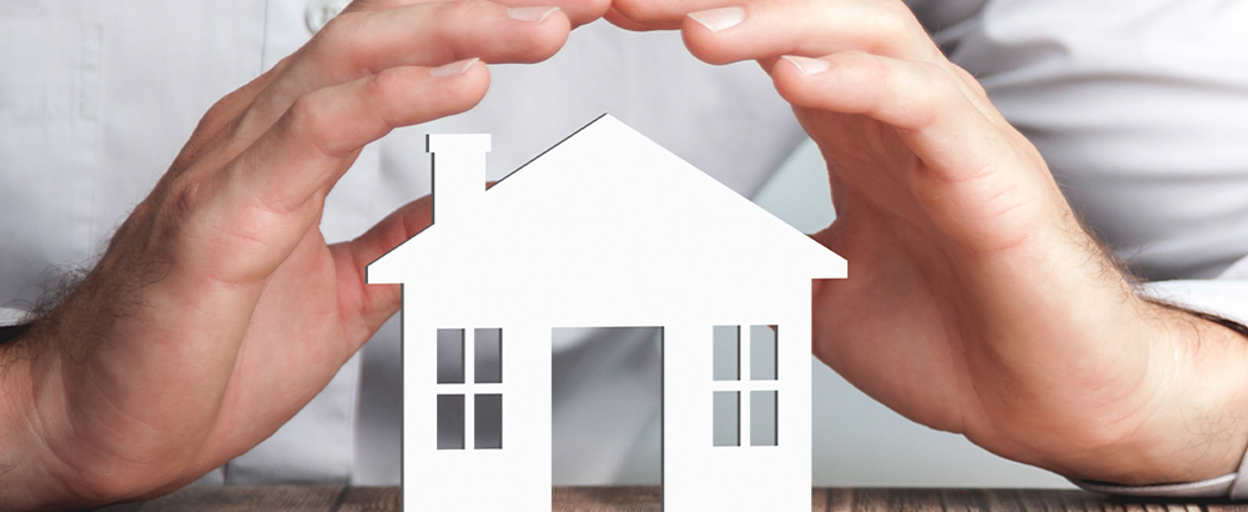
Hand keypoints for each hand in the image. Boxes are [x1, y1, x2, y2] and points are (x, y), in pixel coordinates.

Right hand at [0, 0, 608, 507]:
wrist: (110, 421)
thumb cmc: (203, 350)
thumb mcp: (344, 288)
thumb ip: (408, 236)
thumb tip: (481, 204)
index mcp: (293, 139)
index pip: (400, 50)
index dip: (483, 23)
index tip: (568, 15)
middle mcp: (266, 129)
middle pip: (388, 28)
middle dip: (487, 8)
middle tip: (580, 0)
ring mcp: (240, 160)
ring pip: (358, 56)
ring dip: (462, 32)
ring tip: (547, 24)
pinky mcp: (225, 212)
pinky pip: (320, 129)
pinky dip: (398, 97)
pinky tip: (465, 81)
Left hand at [608, 0, 1247, 484]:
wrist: (1042, 396)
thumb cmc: (953, 337)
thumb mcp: (821, 294)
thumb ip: (762, 260)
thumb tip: (690, 259)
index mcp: (858, 134)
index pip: (774, 43)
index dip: (703, 20)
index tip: (625, 15)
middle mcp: (900, 115)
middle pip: (812, 14)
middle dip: (725, 1)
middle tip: (635, 2)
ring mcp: (947, 132)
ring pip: (868, 31)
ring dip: (777, 20)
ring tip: (698, 26)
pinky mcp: (987, 168)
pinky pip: (920, 100)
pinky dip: (857, 79)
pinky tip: (794, 75)